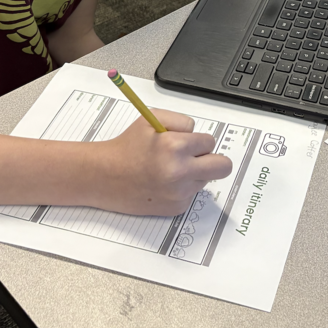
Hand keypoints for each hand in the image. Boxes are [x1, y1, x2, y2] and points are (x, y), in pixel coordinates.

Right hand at [91, 109, 232, 215]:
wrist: (104, 176)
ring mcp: (179, 193)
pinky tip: (163, 182)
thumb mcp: (151, 119)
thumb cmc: (127, 146)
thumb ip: (180, 121)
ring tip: (169, 169)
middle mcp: (180, 172)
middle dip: (213, 159)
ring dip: (194, 173)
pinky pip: (192, 194)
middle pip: (223, 167)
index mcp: (175, 147)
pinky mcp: (176, 208)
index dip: (198, 140)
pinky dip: (183, 188)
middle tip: (198, 157)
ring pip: (206, 179)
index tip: (187, 142)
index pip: (210, 141)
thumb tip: (198, 134)